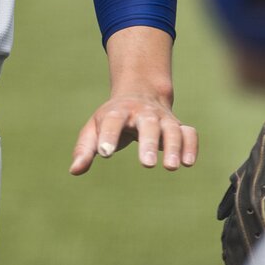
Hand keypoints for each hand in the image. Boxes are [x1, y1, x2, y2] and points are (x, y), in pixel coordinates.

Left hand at [70, 90, 197, 174]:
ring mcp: (162, 118)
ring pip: (171, 129)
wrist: (139, 94)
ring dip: (172, 146)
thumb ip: (85, 149)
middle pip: (147, 124)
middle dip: (148, 143)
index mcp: (117, 111)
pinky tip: (188, 163)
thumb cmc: (113, 118)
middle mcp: (142, 113)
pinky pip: (189, 133)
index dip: (108, 135)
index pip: (112, 121)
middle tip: (146, 164)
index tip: (104, 153)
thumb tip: (74, 170)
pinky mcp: (178, 126)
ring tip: (170, 167)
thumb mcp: (94, 128)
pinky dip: (191, 145)